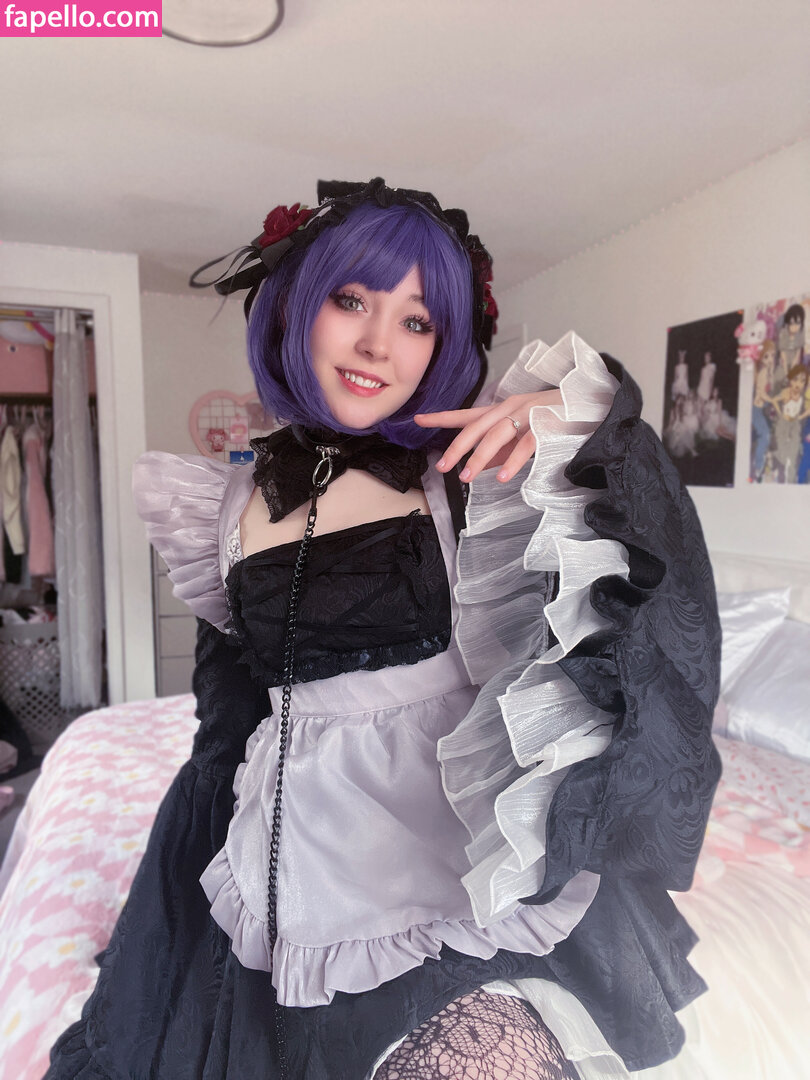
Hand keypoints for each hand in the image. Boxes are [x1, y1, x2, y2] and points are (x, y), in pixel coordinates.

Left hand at [414, 390, 562, 483]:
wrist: (588, 406)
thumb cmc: (552, 421)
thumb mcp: (519, 435)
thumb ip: (500, 450)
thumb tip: (479, 466)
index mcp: (501, 410)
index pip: (466, 414)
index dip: (441, 417)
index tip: (418, 419)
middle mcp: (510, 408)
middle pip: (475, 428)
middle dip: (456, 448)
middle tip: (442, 467)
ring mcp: (526, 415)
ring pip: (496, 436)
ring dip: (479, 458)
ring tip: (467, 478)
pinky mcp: (545, 426)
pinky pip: (525, 445)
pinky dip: (513, 462)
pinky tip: (504, 478)